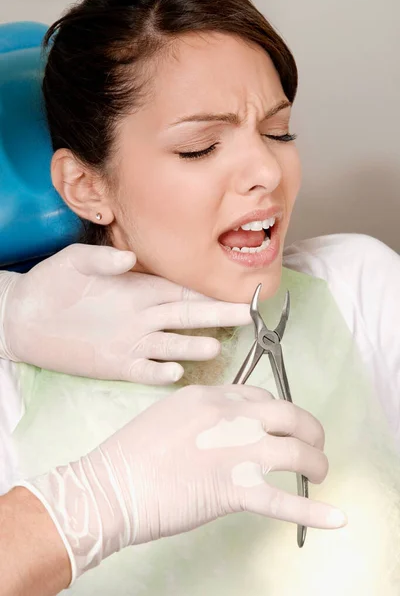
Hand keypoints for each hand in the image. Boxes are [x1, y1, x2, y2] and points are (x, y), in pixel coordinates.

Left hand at [0, 244, 250, 383]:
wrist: (24, 317)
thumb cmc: (51, 284)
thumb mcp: (74, 261)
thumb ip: (101, 259)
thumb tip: (129, 259)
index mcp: (139, 290)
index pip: (181, 291)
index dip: (208, 293)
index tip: (234, 294)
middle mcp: (143, 316)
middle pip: (187, 316)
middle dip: (217, 316)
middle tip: (247, 317)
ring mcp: (131, 342)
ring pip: (171, 344)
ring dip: (192, 346)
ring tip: (214, 347)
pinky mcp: (116, 363)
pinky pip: (145, 369)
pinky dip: (161, 372)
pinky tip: (176, 372)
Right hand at [20, 384, 345, 582]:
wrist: (111, 486)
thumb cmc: (130, 454)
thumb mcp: (168, 415)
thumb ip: (202, 416)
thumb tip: (225, 428)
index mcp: (210, 396)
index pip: (260, 396)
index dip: (278, 412)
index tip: (282, 425)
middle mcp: (230, 417)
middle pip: (289, 415)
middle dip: (310, 429)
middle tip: (314, 444)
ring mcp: (236, 451)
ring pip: (295, 451)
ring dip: (316, 463)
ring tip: (319, 472)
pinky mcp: (236, 489)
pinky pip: (284, 501)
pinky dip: (314, 511)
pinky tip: (335, 517)